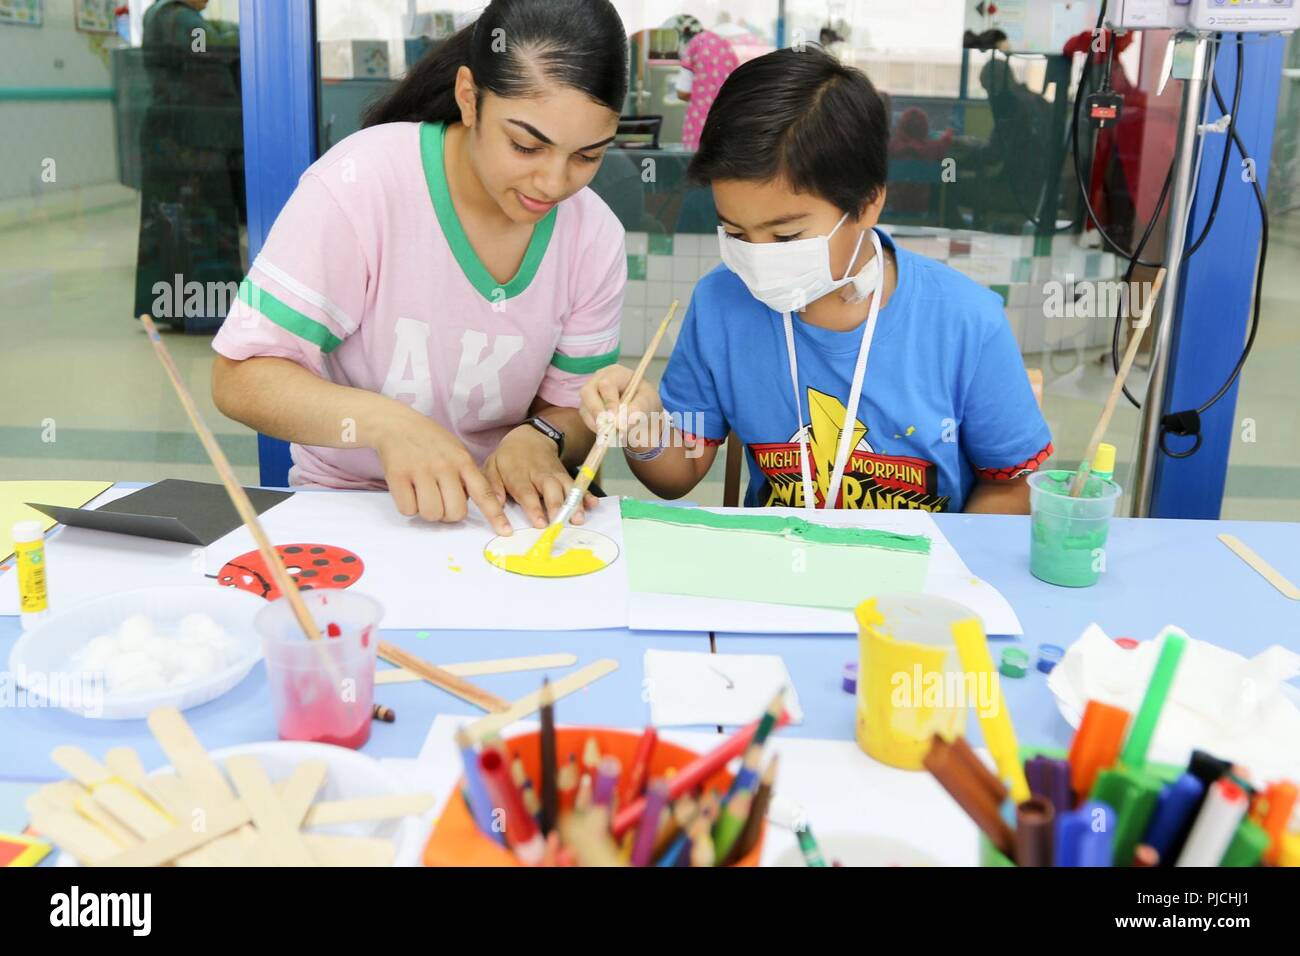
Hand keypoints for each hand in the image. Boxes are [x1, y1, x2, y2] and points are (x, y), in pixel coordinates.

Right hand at [372, 408, 511, 535]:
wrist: (396, 424)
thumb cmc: (430, 442)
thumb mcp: (456, 451)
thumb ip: (467, 476)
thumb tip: (473, 502)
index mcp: (463, 461)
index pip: (483, 492)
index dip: (495, 514)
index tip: (505, 531)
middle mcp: (445, 466)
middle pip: (456, 513)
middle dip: (448, 515)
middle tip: (439, 501)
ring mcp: (421, 470)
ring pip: (432, 514)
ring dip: (427, 512)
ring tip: (422, 495)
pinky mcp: (398, 475)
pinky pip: (408, 509)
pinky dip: (408, 506)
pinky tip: (408, 490)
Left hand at [483, 425, 598, 529]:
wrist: (530, 437)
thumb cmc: (509, 458)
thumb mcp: (492, 466)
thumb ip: (493, 485)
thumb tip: (497, 503)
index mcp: (518, 474)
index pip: (526, 491)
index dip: (534, 507)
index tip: (540, 523)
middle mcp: (539, 474)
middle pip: (551, 489)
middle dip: (557, 505)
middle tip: (561, 522)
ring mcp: (555, 474)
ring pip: (567, 487)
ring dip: (574, 503)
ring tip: (579, 519)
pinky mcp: (565, 475)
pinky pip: (578, 484)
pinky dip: (586, 494)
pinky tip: (593, 504)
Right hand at [578, 364, 662, 450]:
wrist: (642, 411)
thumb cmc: (645, 401)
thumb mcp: (648, 402)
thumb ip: (636, 410)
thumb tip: (619, 424)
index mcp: (616, 373)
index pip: (606, 384)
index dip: (610, 402)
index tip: (617, 420)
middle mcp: (599, 379)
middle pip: (587, 392)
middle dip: (597, 412)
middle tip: (608, 428)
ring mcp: (590, 393)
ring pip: (584, 407)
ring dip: (597, 422)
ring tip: (612, 432)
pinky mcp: (587, 407)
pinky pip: (586, 418)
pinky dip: (596, 427)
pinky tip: (608, 432)